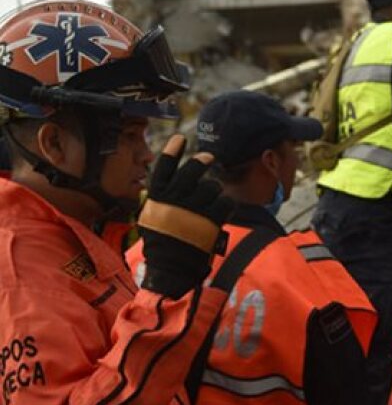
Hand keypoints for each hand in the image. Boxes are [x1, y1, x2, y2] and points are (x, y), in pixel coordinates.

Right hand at [137, 135, 233, 297]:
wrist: (171, 267)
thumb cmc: (161, 243)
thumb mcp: (151, 217)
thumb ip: (161, 199)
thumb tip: (169, 183)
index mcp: (157, 196)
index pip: (164, 167)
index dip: (173, 150)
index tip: (181, 137)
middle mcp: (175, 198)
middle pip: (192, 171)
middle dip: (202, 162)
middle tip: (209, 157)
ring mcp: (193, 208)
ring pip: (212, 187)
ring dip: (215, 191)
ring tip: (211, 200)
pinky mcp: (211, 219)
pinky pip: (225, 202)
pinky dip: (226, 204)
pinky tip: (222, 209)